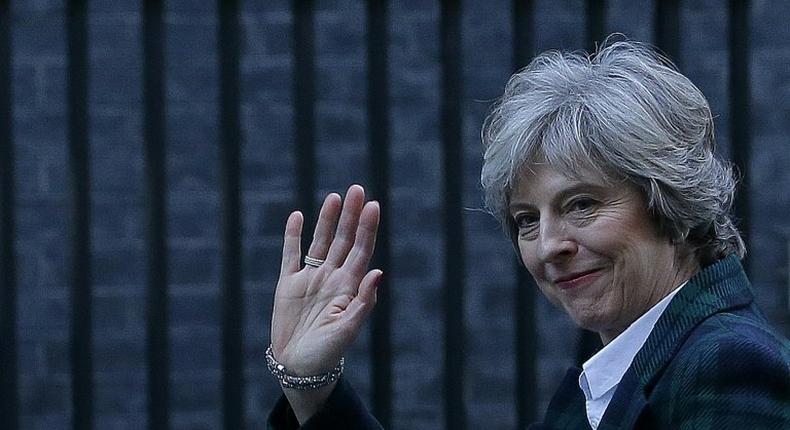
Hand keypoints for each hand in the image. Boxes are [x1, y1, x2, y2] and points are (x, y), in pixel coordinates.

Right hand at [270, 184, 381, 376]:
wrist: (299, 368)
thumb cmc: (328, 352)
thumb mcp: (348, 329)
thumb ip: (363, 301)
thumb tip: (378, 272)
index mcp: (349, 286)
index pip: (361, 250)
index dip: (366, 228)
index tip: (373, 206)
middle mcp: (332, 277)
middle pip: (343, 240)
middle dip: (350, 216)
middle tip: (357, 189)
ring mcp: (310, 279)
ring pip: (320, 242)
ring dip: (327, 220)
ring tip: (334, 197)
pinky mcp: (288, 284)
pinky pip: (291, 255)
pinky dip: (293, 236)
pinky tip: (297, 216)